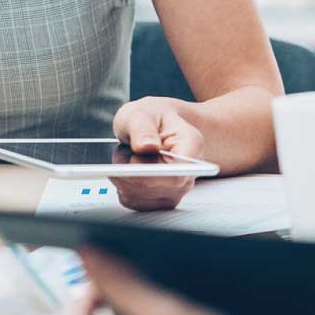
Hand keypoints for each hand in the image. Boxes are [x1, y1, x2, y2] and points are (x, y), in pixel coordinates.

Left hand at [111, 96, 204, 211]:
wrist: (156, 126)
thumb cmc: (151, 118)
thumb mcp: (141, 113)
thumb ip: (142, 128)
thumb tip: (146, 146)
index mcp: (192, 145)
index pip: (176, 174)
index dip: (150, 174)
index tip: (131, 162)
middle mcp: (189, 172)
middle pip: (154, 188)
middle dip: (129, 171)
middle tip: (126, 149)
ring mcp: (176, 190)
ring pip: (140, 196)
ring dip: (124, 178)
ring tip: (128, 155)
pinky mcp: (160, 201)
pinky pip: (134, 201)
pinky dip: (123, 186)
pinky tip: (127, 170)